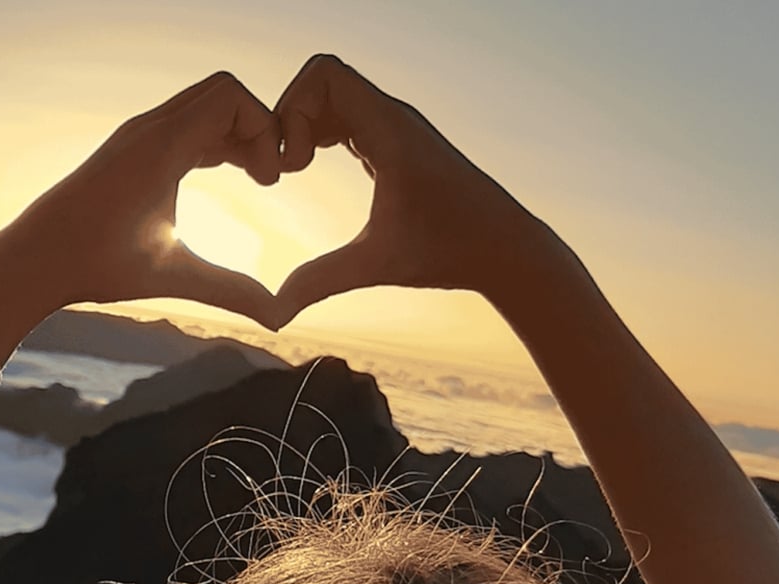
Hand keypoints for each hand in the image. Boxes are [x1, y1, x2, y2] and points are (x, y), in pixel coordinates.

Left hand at [3, 71, 283, 327]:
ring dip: (235, 134)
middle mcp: (149, 130)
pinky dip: (213, 139)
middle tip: (268, 177)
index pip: (231, 98)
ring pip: (203, 107)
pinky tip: (223, 176)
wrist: (34, 258)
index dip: (264, 131)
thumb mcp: (172, 275)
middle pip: (223, 94)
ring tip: (254, 179)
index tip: (269, 182)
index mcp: (161, 146)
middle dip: (256, 128)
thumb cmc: (96, 264)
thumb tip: (279, 319)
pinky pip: (185, 124)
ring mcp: (137, 136)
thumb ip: (231, 291)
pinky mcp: (130, 149)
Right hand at [272, 54, 565, 325]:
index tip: (291, 166)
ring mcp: (396, 127)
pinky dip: (320, 132)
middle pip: (322, 81)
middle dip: (291, 116)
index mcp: (390, 131)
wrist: (504, 248)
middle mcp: (393, 118)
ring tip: (294, 170)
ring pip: (334, 96)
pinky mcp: (396, 142)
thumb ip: (321, 281)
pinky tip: (311, 170)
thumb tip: (274, 312)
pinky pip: (347, 116)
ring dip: (305, 124)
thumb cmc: (451, 251)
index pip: (325, 75)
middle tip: (285, 168)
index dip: (293, 110)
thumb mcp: (378, 266)